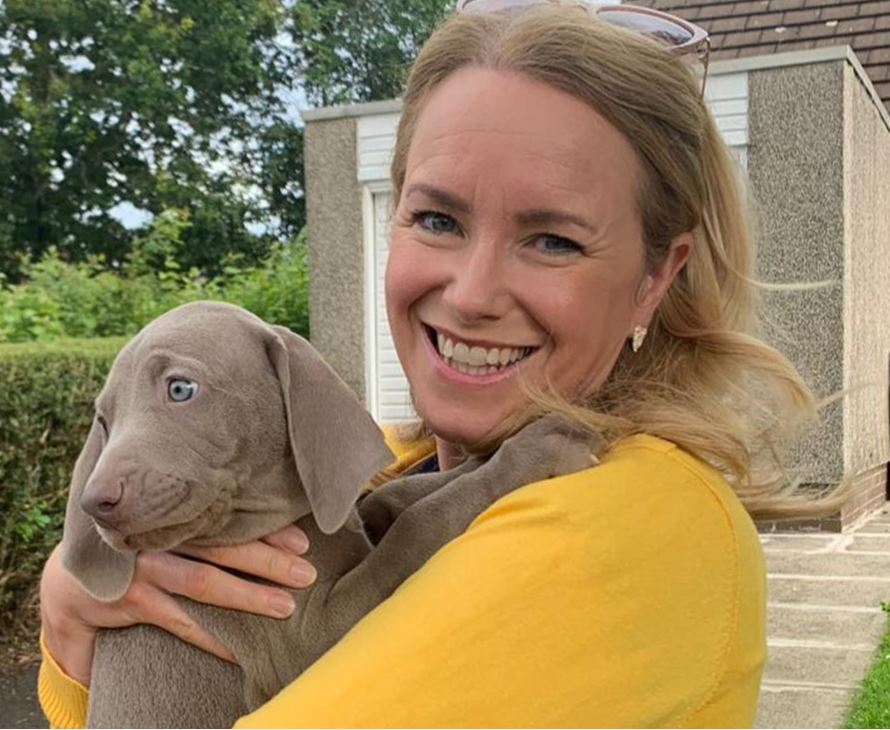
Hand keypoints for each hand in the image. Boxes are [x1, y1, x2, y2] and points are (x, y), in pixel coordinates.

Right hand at [40, 524, 315, 685]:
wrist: (70, 578)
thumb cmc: (138, 546)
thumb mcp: (165, 526)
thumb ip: (204, 524)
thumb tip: (266, 528)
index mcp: (176, 511)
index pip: (229, 518)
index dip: (267, 530)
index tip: (302, 541)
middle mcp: (162, 533)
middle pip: (223, 546)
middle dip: (267, 560)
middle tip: (306, 572)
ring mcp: (145, 566)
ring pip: (204, 583)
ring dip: (248, 596)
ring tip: (286, 606)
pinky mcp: (131, 600)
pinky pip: (180, 622)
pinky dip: (213, 638)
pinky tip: (241, 650)